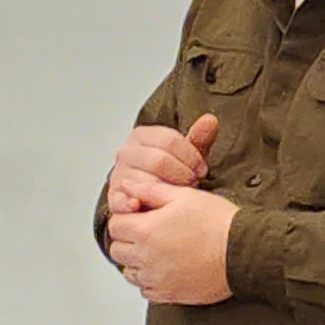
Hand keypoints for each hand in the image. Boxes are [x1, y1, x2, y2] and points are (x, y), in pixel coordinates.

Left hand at [103, 183, 237, 305]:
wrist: (245, 252)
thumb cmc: (218, 223)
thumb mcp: (183, 196)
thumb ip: (149, 190)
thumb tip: (127, 186)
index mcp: (146, 231)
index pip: (115, 225)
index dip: (126, 217)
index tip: (140, 216)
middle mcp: (146, 258)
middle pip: (118, 250)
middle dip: (128, 239)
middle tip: (148, 231)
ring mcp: (157, 279)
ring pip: (130, 272)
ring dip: (138, 261)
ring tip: (159, 250)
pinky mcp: (170, 295)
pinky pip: (147, 290)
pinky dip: (151, 280)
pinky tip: (167, 268)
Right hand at [104, 115, 219, 217]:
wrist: (153, 198)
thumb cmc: (171, 175)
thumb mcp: (187, 156)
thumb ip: (198, 138)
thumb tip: (209, 120)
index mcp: (141, 136)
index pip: (169, 140)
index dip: (191, 156)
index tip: (202, 169)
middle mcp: (127, 153)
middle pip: (158, 160)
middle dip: (181, 174)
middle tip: (192, 183)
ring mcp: (119, 175)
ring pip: (145, 181)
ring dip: (166, 191)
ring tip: (177, 196)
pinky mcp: (114, 197)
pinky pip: (120, 199)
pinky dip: (128, 203)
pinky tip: (139, 205)